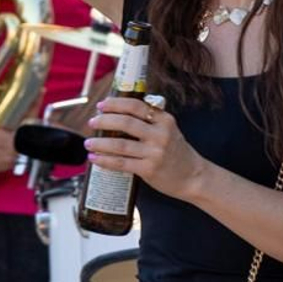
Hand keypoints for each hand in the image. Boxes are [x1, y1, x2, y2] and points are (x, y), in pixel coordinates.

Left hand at [86, 97, 206, 200]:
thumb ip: (150, 120)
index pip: (136, 106)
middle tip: (92, 122)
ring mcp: (155, 153)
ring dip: (100, 143)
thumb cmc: (177, 153)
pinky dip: (105, 160)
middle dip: (104, 121)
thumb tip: (120, 112)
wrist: (194, 177)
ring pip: (120, 144)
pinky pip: (121, 163)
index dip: (116, 104)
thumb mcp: (169, 130)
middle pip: (125, 123)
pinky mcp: (149, 169)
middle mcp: (160, 134)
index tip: (101, 106)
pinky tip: (95, 158)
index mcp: (165, 120)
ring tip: (88, 142)